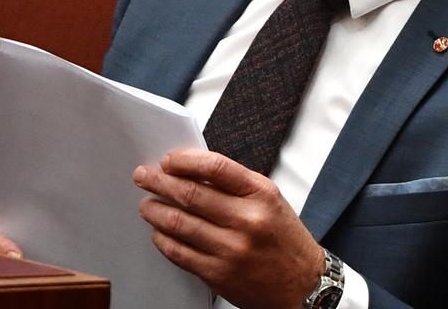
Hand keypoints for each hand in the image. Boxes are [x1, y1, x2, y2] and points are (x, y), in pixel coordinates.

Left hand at [134, 149, 322, 308]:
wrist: (303, 286)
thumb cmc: (285, 240)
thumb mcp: (270, 201)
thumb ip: (235, 185)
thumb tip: (192, 172)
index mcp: (261, 194)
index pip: (215, 167)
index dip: (185, 161)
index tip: (168, 160)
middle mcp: (247, 220)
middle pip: (190, 194)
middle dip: (159, 182)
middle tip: (144, 176)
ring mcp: (231, 249)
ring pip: (178, 223)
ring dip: (155, 210)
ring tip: (147, 204)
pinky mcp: (218, 274)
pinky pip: (179, 252)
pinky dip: (162, 239)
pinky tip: (158, 232)